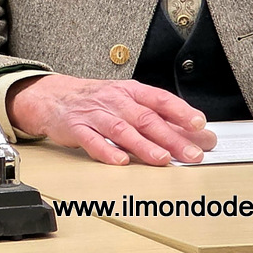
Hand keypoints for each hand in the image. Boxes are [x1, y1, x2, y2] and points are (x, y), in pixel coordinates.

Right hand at [7, 75, 215, 165]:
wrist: (53, 96)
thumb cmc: (97, 100)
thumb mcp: (128, 101)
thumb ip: (160, 118)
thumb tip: (198, 135)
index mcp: (130, 92)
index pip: (159, 99)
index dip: (180, 111)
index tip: (199, 124)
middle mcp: (115, 101)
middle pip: (145, 118)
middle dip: (170, 137)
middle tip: (191, 153)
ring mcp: (95, 115)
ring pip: (121, 130)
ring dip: (143, 145)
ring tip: (161, 158)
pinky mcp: (76, 128)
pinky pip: (91, 141)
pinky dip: (106, 151)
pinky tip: (120, 161)